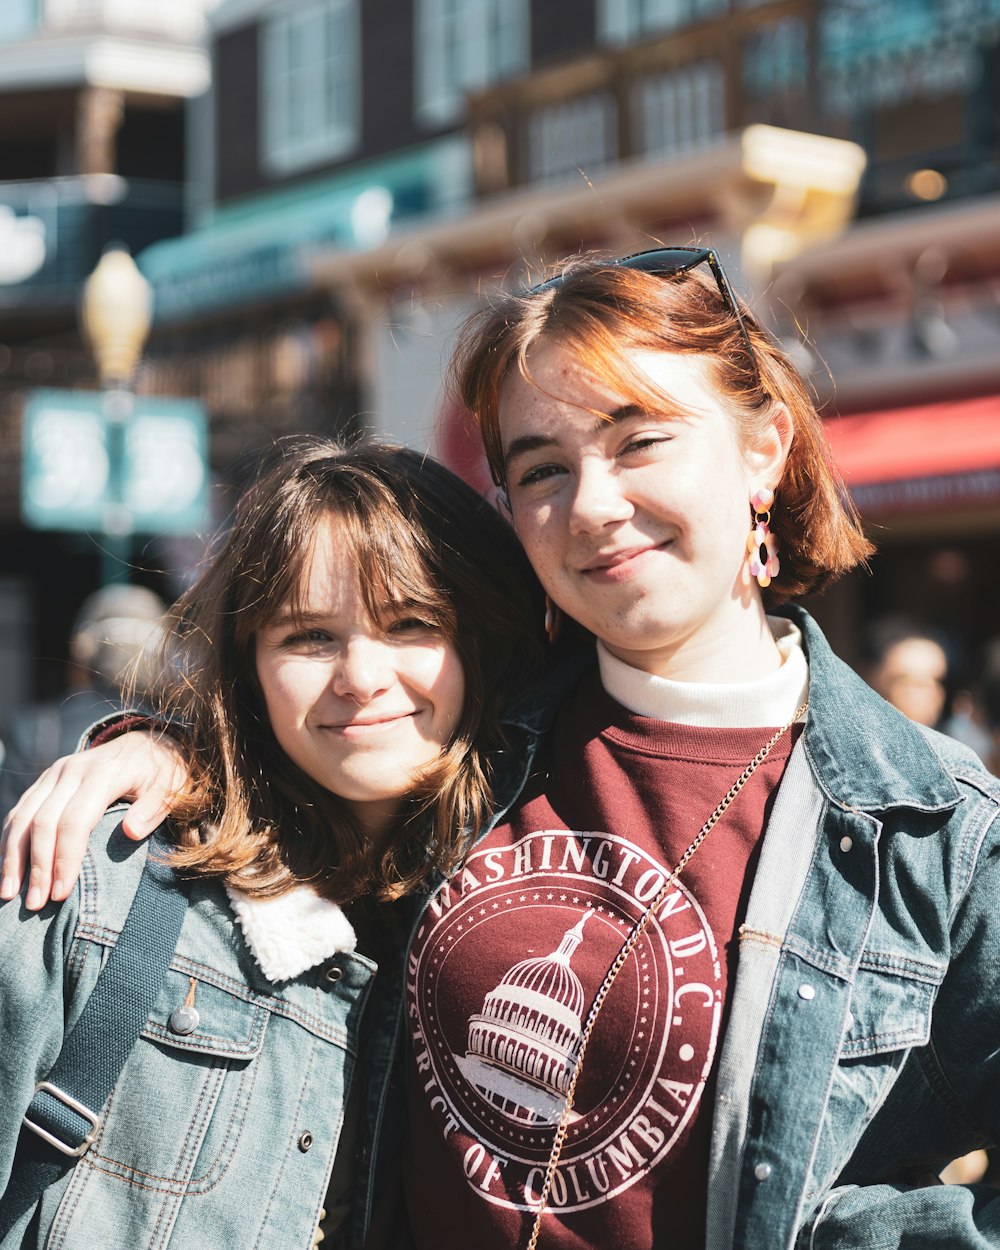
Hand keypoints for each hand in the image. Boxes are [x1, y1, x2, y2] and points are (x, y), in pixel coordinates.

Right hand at [0, 731, 188, 908]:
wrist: (149, 743)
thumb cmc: (163, 773)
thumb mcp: (172, 788)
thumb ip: (153, 809)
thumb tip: (131, 833)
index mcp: (104, 774)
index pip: (75, 821)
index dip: (65, 859)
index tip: (61, 894)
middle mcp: (72, 770)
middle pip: (43, 821)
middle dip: (36, 866)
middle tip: (34, 905)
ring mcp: (55, 773)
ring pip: (23, 815)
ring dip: (12, 857)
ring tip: (8, 894)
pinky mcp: (46, 779)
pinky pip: (20, 810)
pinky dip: (9, 840)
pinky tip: (7, 868)